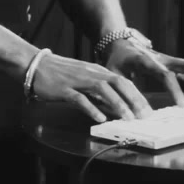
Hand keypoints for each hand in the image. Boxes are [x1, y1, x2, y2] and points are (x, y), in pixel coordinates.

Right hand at [31, 53, 153, 122]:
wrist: (36, 65)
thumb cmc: (60, 74)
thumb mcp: (83, 79)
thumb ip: (98, 92)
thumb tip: (114, 107)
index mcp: (97, 71)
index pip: (123, 81)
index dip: (137, 95)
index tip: (147, 109)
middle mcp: (90, 73)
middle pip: (118, 84)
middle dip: (133, 99)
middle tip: (143, 115)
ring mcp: (77, 81)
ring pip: (103, 90)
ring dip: (117, 104)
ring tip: (127, 118)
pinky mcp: (64, 89)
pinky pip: (80, 99)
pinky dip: (92, 108)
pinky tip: (100, 118)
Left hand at [104, 41, 183, 105]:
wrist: (121, 43)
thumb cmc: (117, 61)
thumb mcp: (113, 74)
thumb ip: (122, 92)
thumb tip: (131, 114)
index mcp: (146, 61)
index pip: (165, 75)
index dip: (176, 90)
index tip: (183, 106)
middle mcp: (162, 59)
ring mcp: (170, 60)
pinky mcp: (174, 64)